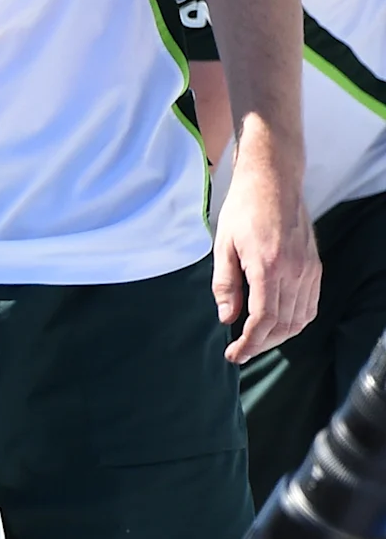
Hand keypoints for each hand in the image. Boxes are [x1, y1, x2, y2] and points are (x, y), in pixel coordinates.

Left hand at [215, 137, 318, 360]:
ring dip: (278, 336)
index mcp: (269, 267)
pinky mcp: (315, 267)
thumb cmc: (243, 210)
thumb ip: (225, 285)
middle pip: (283, 325)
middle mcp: (295, 272)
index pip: (263, 320)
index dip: (249, 343)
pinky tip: (275, 323)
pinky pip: (310, 305)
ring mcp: (309, 270)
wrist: (274, 182)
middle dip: (261, 344)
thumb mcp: (223, 246)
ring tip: (255, 340)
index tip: (233, 355)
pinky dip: (294, 321)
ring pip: (300, 319)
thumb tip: (227, 319)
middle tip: (240, 351)